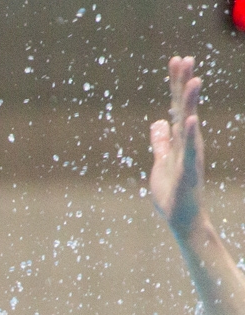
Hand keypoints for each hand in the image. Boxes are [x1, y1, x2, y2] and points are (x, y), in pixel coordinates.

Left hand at [150, 55, 206, 237]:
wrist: (182, 218)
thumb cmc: (173, 192)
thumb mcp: (161, 161)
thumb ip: (161, 142)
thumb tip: (157, 123)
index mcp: (179, 139)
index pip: (176, 106)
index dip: (176, 84)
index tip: (177, 60)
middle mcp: (188, 142)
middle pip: (184, 108)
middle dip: (184, 83)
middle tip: (185, 58)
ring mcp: (190, 155)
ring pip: (190, 124)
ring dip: (191, 102)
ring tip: (194, 80)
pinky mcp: (188, 170)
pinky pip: (190, 150)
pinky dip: (191, 134)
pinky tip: (192, 119)